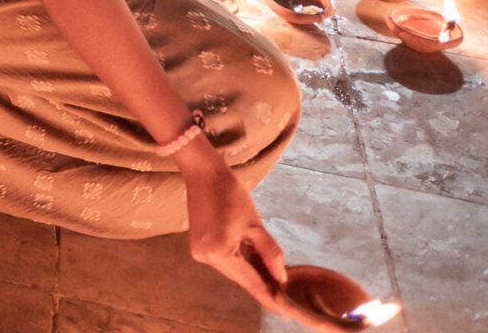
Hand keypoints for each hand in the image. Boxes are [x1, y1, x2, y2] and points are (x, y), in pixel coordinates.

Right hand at [181, 159, 302, 323]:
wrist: (204, 174)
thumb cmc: (230, 194)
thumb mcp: (255, 224)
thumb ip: (269, 253)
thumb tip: (281, 277)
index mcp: (219, 252)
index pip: (249, 281)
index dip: (269, 298)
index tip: (286, 312)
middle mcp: (206, 257)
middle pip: (241, 278)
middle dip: (263, 286)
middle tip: (286, 297)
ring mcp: (201, 252)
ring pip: (234, 271)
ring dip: (254, 275)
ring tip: (276, 281)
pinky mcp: (200, 246)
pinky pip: (227, 262)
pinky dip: (243, 264)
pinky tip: (258, 266)